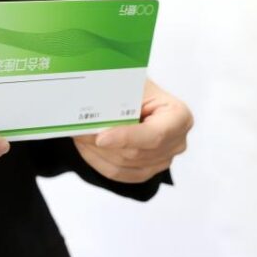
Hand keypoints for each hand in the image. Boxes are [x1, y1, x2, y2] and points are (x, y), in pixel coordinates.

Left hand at [73, 80, 192, 182]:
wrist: (135, 92)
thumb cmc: (136, 85)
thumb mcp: (130, 83)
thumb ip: (117, 97)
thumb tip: (93, 107)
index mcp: (179, 117)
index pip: (154, 135)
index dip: (127, 138)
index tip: (101, 137)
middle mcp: (176, 141)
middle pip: (135, 153)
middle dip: (102, 143)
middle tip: (77, 130)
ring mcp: (162, 160)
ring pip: (122, 165)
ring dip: (95, 151)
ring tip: (78, 134)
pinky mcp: (145, 170)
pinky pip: (117, 173)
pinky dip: (98, 160)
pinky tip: (86, 146)